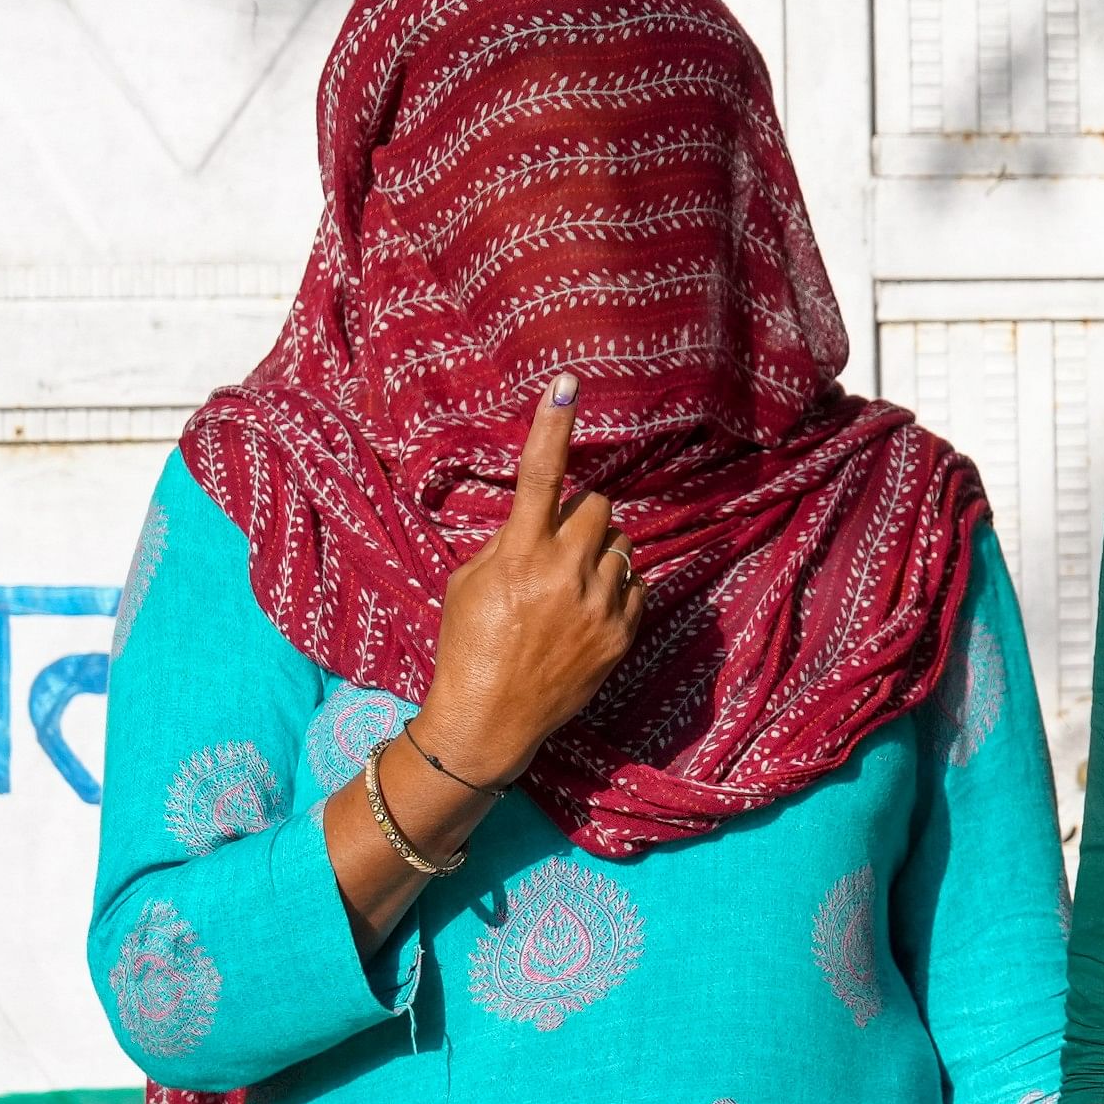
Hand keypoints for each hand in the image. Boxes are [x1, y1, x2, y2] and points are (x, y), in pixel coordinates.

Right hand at [413, 376, 641, 785]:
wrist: (491, 718)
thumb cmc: (468, 645)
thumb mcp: (469, 583)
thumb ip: (507, 542)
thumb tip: (538, 518)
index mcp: (521, 554)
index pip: (541, 476)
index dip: (553, 426)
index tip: (567, 385)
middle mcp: (566, 572)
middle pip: (598, 506)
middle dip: (580, 516)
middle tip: (555, 545)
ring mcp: (600, 602)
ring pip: (621, 544)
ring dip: (599, 552)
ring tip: (568, 587)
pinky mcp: (623, 630)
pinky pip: (635, 583)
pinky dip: (615, 587)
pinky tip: (584, 612)